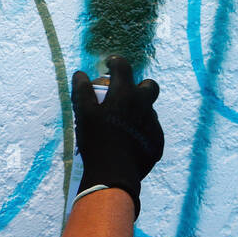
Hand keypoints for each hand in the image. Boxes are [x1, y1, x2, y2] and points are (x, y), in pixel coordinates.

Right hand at [72, 55, 163, 219]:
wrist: (114, 174)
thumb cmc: (96, 141)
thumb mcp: (84, 114)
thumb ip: (82, 91)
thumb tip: (80, 74)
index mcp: (124, 94)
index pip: (123, 67)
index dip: (116, 62)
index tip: (110, 64)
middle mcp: (143, 105)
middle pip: (149, 86)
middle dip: (139, 86)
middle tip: (125, 96)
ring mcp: (153, 124)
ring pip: (149, 111)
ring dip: (138, 112)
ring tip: (122, 126)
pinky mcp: (157, 141)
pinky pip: (151, 131)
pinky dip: (141, 132)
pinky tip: (128, 143)